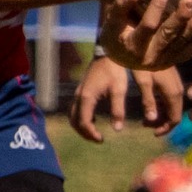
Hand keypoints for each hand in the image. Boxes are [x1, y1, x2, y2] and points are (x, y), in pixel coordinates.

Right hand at [71, 54, 185, 142]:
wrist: (108, 52)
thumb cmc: (115, 69)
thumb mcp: (119, 90)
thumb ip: (118, 110)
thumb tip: (118, 129)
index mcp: (87, 97)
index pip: (83, 122)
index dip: (91, 134)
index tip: (102, 140)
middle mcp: (79, 96)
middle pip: (74, 121)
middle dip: (84, 132)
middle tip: (98, 138)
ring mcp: (78, 92)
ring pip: (73, 115)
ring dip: (81, 126)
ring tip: (95, 132)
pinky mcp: (81, 89)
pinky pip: (76, 108)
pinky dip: (81, 117)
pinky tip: (93, 119)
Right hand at [97, 0, 191, 71]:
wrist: (121, 57)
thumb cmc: (115, 33)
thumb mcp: (112, 22)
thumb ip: (120, 7)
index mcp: (133, 46)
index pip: (147, 26)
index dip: (156, 9)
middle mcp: (150, 57)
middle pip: (167, 35)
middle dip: (180, 18)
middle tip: (190, 1)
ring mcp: (164, 61)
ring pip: (182, 44)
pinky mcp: (173, 61)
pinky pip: (190, 52)